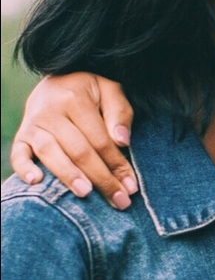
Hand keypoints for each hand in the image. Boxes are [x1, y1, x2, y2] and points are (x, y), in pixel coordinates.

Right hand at [11, 72, 136, 207]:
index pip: (100, 139)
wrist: (58, 78)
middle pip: (78, 150)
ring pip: (50, 153)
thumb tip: (122, 141)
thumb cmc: (91, 91)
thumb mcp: (110, 91)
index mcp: (75, 99)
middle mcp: (50, 111)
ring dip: (68, 175)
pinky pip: (18, 153)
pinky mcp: (21, 136)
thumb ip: (120, 113)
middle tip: (119, 201)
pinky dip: (24, 168)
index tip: (131, 187)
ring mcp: (33, 124)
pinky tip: (36, 182)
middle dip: (101, 178)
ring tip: (86, 194)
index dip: (117, 164)